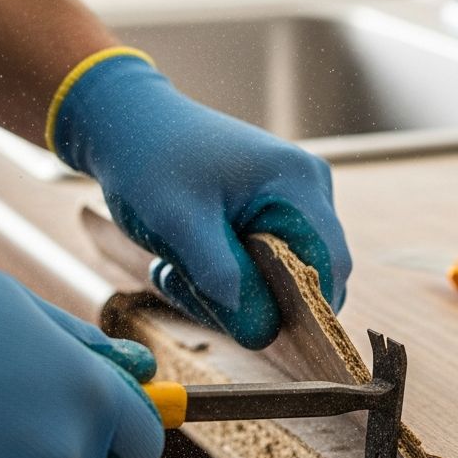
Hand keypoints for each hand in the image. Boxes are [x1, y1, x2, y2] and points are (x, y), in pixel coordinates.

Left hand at [50, 52, 351, 348]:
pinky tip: (186, 259)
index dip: (305, 310)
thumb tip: (264, 334)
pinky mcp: (275, 213)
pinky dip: (226, 276)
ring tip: (175, 269)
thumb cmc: (150, 162)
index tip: (252, 329)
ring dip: (229, 290)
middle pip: (306, 277)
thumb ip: (224, 280)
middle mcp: (309, 190)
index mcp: (298, 184)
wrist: (126, 123)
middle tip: (184, 285)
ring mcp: (295, 201)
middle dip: (250, 299)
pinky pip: (265, 267)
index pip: (330, 266)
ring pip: (281, 279)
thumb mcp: (179, 226)